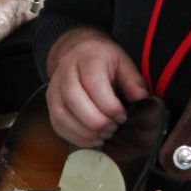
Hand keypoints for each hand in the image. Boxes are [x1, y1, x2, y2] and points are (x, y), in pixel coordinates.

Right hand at [44, 28, 148, 147]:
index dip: (109, 106)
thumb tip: (141, 98)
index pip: (93, 83)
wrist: (78, 51)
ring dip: (84, 132)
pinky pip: (56, 124)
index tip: (122, 116)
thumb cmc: (104, 59)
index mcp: (87, 58)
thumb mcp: (123, 62)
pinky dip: (74, 137)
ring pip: (61, 114)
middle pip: (73, 100)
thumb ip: (133, 80)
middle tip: (113, 127)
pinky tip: (92, 138)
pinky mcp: (50, 102)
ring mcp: (54, 87)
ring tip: (104, 134)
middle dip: (96, 121)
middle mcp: (65, 71)